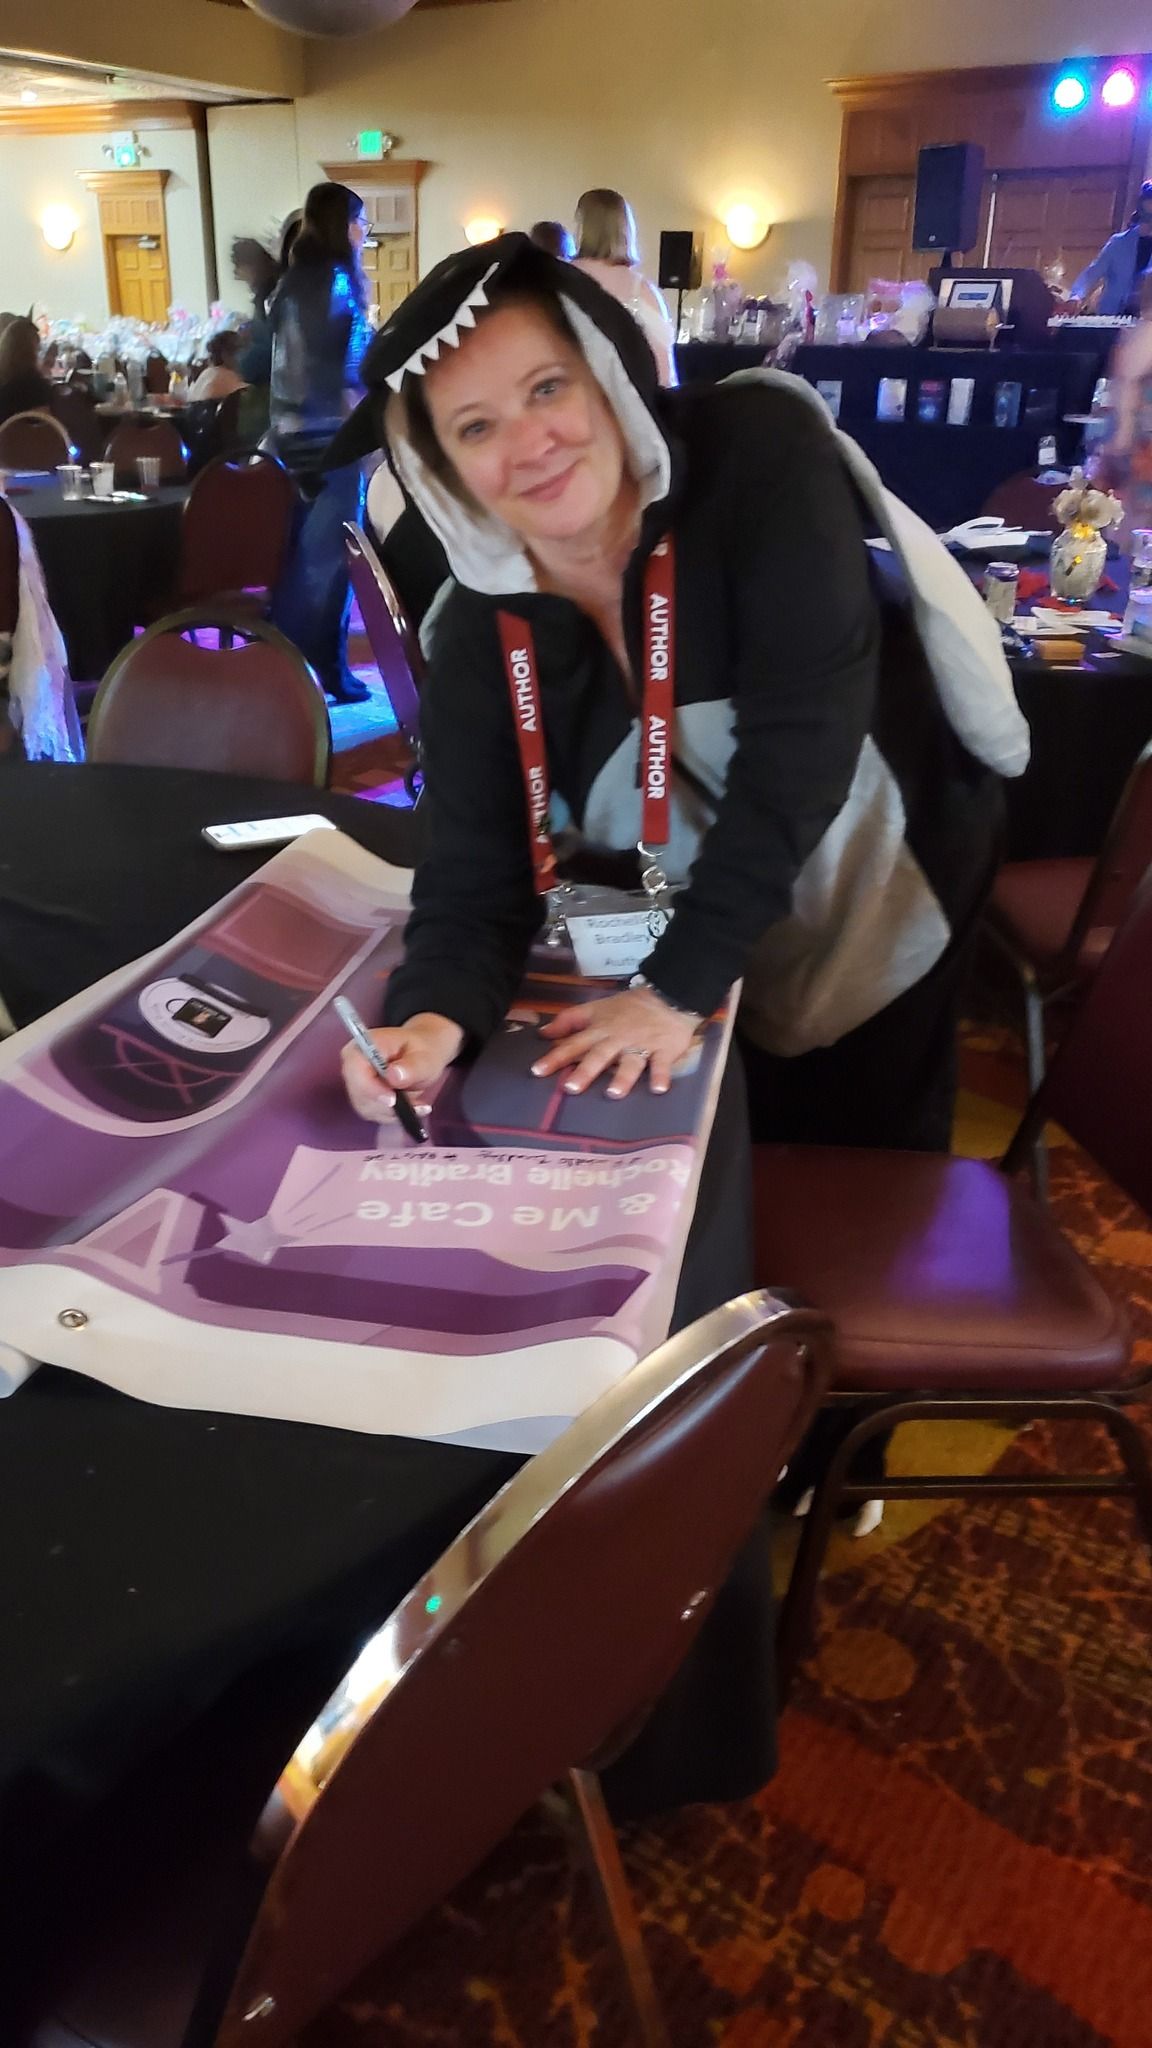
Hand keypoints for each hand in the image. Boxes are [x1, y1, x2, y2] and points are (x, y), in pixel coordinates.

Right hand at [341, 1012, 463, 1121]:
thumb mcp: (425, 1057)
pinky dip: (393, 1114)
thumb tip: (393, 1075)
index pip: (355, 1069)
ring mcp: (356, 1083)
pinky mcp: (362, 1098)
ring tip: (416, 1103)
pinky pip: (373, 1113)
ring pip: (367, 1108)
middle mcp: (353, 1064)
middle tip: (415, 1105)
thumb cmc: (423, 1050)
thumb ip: (411, 1067)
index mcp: (364, 1045)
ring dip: (393, 1111)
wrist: (422, 1055)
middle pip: (359, 1093)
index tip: (393, 1099)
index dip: (370, 1088)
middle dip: (387, 1104)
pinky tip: (410, 1106)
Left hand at [531, 987, 699, 1098]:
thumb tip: (543, 1033)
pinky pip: (662, 1065)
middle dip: (585, 1071)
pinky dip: (661, 1076)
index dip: (556, 1056)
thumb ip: (569, 1020)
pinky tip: (658, 1089)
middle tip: (571, 1087)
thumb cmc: (629, 1007)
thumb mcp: (596, 1008)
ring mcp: (641, 1046)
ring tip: (614, 1093)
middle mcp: (618, 1040)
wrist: (668, 995)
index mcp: (601, 1030)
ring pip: (630, 1062)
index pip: (574, 1043)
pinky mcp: (664, 1051)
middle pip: (600, 1056)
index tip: (537, 1071)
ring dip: (623, 1077)